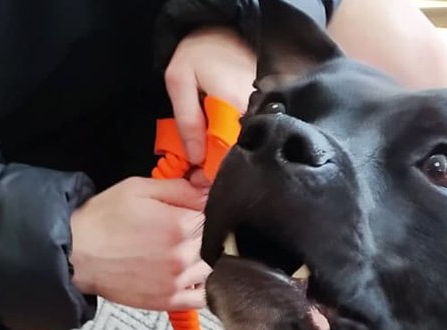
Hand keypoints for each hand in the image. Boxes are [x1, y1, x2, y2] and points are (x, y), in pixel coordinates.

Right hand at [70, 177, 209, 310]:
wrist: (77, 254)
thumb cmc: (104, 220)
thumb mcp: (139, 188)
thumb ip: (179, 189)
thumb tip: (208, 188)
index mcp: (180, 225)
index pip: (215, 215)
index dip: (205, 210)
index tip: (193, 210)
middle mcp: (185, 255)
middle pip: (217, 243)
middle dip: (206, 234)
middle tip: (183, 231)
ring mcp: (179, 281)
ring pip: (213, 269)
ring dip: (205, 260)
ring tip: (182, 252)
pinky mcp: (171, 301)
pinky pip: (203, 297)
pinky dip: (202, 287)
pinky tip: (188, 276)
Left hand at [165, 26, 256, 164]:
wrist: (225, 33)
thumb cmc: (199, 54)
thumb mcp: (179, 82)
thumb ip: (187, 121)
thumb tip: (196, 158)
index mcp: (233, 107)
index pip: (226, 155)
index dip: (212, 171)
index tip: (198, 179)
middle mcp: (254, 114)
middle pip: (239, 156)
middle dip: (219, 167)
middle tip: (200, 170)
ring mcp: (263, 116)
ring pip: (246, 151)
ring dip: (227, 157)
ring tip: (209, 156)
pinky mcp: (266, 117)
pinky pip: (251, 141)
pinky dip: (236, 147)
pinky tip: (222, 143)